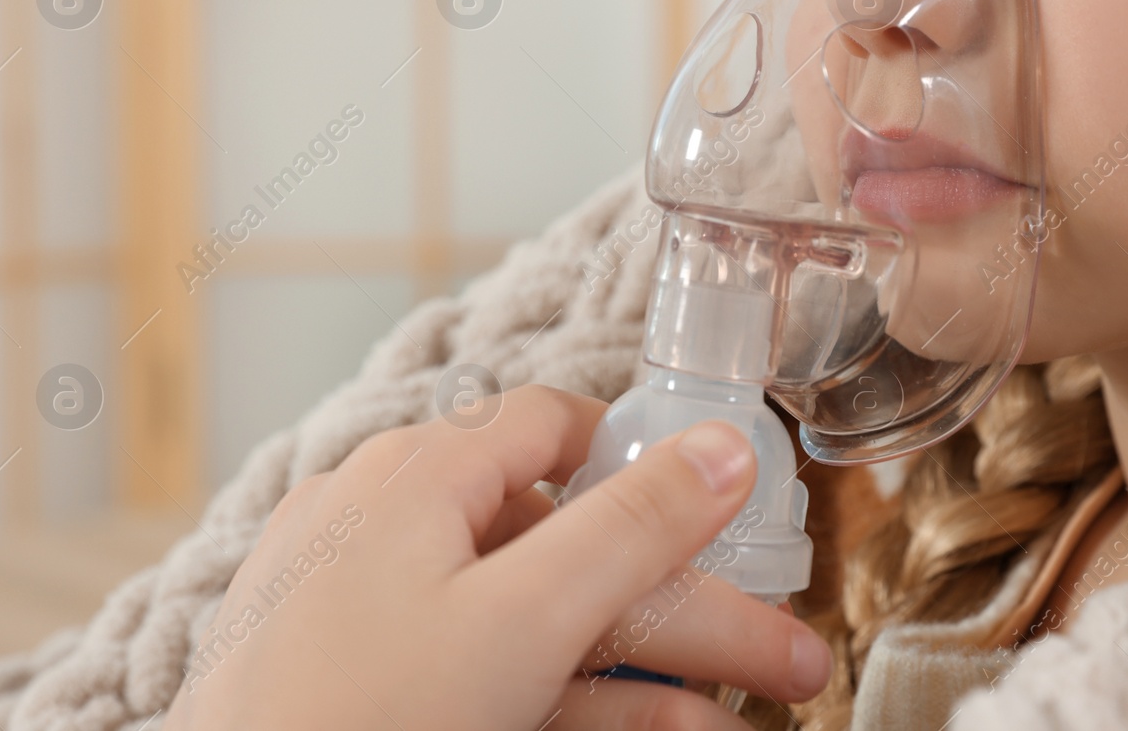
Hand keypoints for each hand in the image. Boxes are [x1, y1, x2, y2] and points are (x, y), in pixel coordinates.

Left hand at [165, 384, 832, 729]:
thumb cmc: (361, 720)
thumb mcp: (521, 619)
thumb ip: (631, 527)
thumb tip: (726, 448)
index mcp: (414, 474)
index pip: (556, 426)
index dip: (647, 463)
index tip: (725, 519)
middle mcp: (383, 525)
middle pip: (563, 546)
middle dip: (680, 605)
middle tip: (774, 660)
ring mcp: (363, 614)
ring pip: (529, 625)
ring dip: (636, 672)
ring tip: (724, 724)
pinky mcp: (354, 686)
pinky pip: (482, 676)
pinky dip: (563, 701)